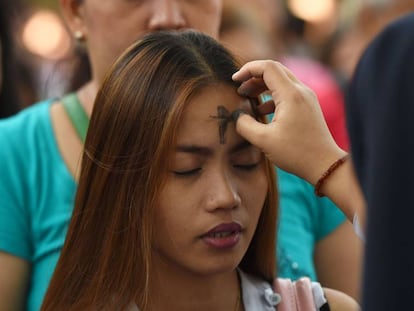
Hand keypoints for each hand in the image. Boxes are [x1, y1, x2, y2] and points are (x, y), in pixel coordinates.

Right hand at [232, 60, 346, 184]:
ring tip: (247, 98)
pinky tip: (262, 110)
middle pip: (274, 70)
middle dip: (254, 76)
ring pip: (281, 80)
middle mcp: (301, 91)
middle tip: (239, 89)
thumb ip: (245, 125)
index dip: (248, 69)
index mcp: (291, 94)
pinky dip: (272, 96)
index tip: (234, 80)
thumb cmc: (296, 153)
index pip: (267, 67)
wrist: (324, 165)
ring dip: (262, 86)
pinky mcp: (308, 106)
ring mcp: (307, 98)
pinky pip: (287, 92)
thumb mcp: (264, 140)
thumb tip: (237, 115)